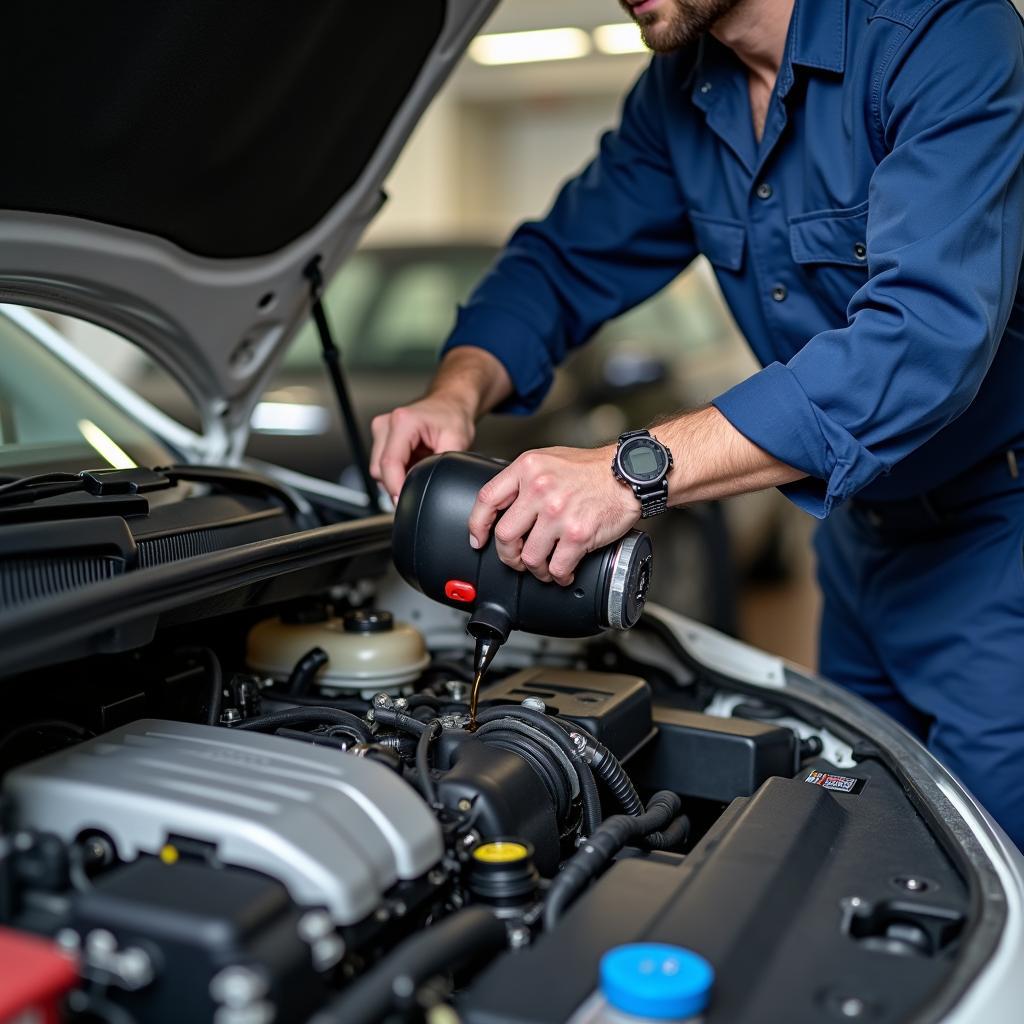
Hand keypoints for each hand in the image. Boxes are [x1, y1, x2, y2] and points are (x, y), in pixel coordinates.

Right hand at [370, 394, 474, 500]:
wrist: (449, 404)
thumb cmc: (453, 417)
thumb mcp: (458, 441)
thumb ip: (444, 464)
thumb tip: (436, 485)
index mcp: (403, 422)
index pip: (389, 463)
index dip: (395, 487)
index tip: (403, 501)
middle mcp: (386, 424)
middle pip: (379, 469)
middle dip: (396, 483)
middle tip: (418, 486)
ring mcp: (381, 430)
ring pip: (377, 469)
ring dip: (395, 477)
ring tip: (417, 469)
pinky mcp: (381, 437)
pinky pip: (381, 465)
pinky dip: (395, 471)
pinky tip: (411, 465)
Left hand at [468, 446, 638, 585]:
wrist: (629, 473)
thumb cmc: (591, 469)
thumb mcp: (549, 460)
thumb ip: (525, 479)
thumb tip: (504, 506)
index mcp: (528, 468)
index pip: (487, 499)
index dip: (477, 525)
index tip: (479, 539)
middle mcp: (540, 489)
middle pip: (505, 535)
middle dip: (508, 555)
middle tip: (516, 559)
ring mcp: (558, 513)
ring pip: (529, 557)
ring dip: (535, 570)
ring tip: (544, 568)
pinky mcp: (577, 534)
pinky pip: (557, 567)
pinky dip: (559, 576)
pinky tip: (564, 572)